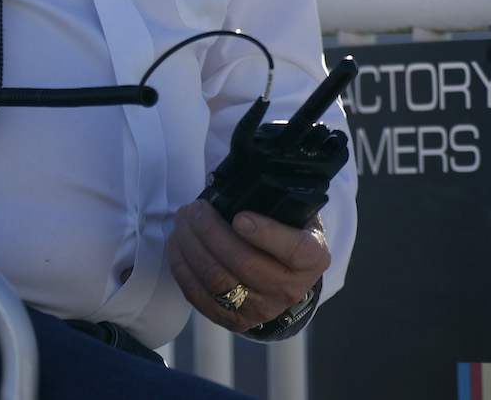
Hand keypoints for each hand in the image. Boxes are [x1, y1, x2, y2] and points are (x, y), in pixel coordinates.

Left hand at [166, 199, 327, 333]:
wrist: (290, 277)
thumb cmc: (290, 233)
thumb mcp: (299, 213)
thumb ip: (278, 196)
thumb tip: (236, 170)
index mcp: (312, 258)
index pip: (293, 249)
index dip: (265, 233)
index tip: (239, 217)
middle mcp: (289, 287)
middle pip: (244, 263)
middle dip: (210, 231)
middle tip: (194, 208)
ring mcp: (261, 308)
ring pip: (217, 280)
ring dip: (191, 247)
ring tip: (182, 222)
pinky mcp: (234, 320)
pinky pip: (200, 297)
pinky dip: (182, 268)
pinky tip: (178, 245)